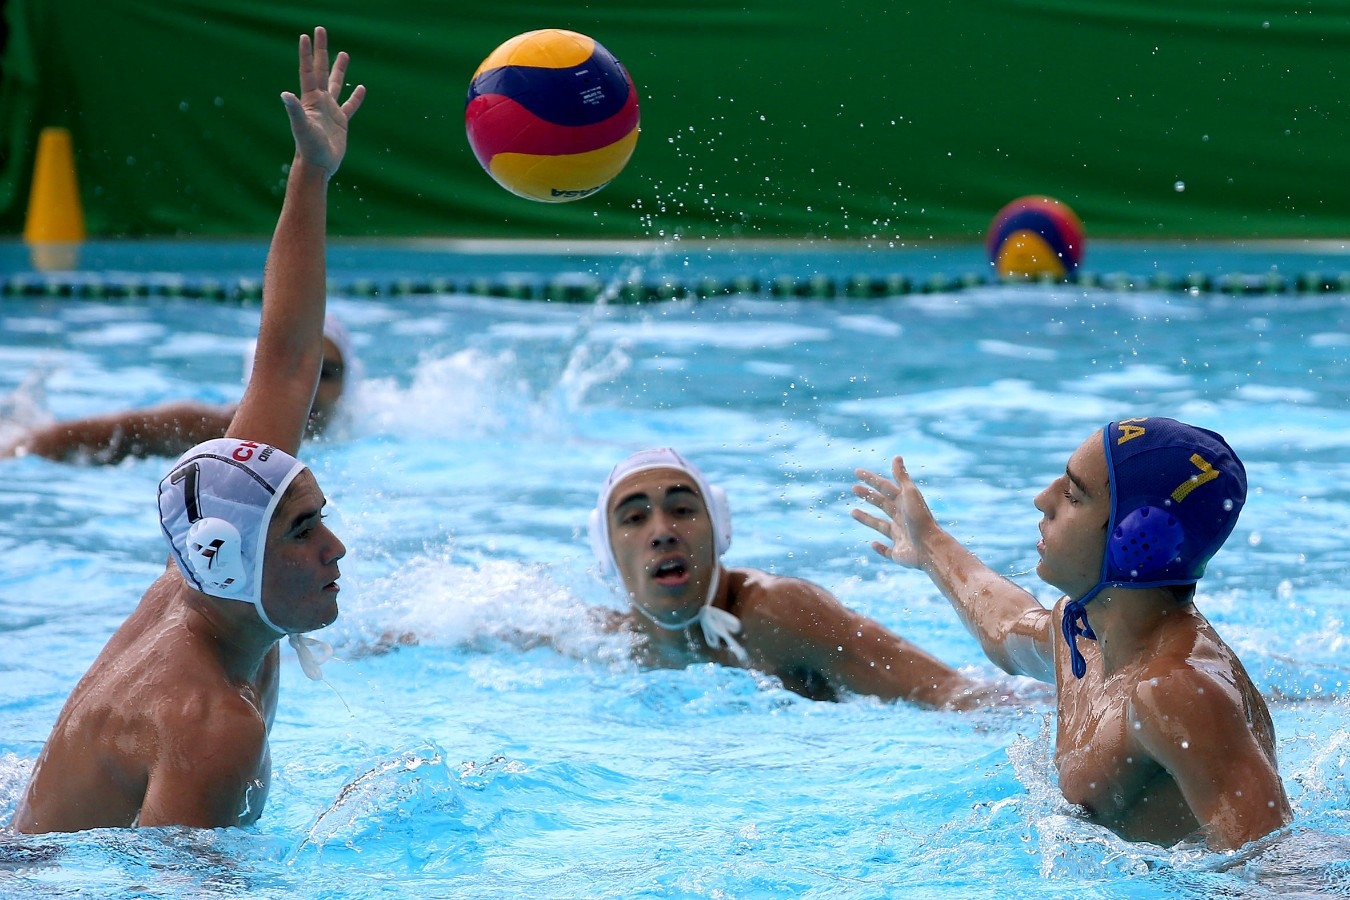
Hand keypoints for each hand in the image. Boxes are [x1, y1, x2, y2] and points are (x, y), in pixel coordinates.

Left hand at [280, 27, 365, 176]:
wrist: (318, 165)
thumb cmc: (309, 147)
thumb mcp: (302, 127)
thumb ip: (294, 110)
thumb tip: (285, 94)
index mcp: (310, 99)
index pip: (308, 71)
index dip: (307, 54)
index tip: (307, 36)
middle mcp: (320, 101)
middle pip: (320, 70)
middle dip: (321, 51)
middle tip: (321, 30)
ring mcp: (330, 111)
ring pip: (336, 84)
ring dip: (339, 69)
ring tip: (344, 53)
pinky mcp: (341, 122)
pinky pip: (350, 106)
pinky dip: (355, 97)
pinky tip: (361, 88)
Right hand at [851, 455, 937, 569]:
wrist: (930, 547)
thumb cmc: (920, 518)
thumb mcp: (910, 494)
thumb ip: (901, 477)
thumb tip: (896, 456)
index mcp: (905, 504)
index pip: (885, 488)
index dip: (871, 479)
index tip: (857, 472)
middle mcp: (902, 518)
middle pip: (882, 504)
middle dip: (868, 496)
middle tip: (853, 488)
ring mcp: (900, 536)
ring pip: (880, 525)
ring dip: (867, 518)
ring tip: (852, 512)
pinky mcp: (898, 553)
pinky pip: (887, 550)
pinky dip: (879, 548)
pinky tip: (872, 544)